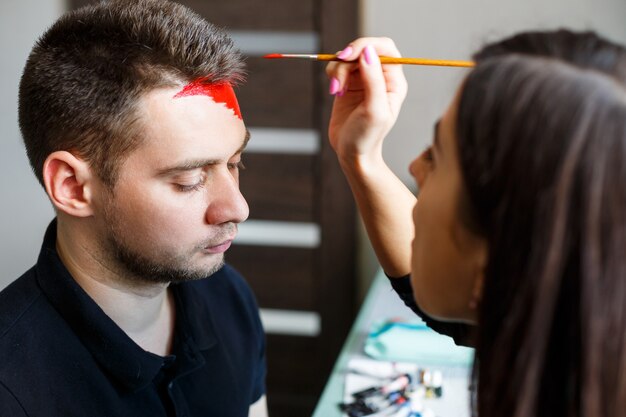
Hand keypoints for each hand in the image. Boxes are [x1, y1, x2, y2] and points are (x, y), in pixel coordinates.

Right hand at [326, 37, 407, 165]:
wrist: (352, 154)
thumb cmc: (367, 137)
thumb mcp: (374, 110)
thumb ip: (373, 80)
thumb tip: (368, 51)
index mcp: (394, 81)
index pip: (385, 48)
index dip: (366, 45)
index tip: (347, 56)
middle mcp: (380, 77)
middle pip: (364, 49)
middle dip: (347, 59)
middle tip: (337, 78)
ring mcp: (364, 80)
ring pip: (348, 58)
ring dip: (338, 70)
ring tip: (336, 91)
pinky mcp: (348, 84)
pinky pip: (338, 67)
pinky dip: (333, 75)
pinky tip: (335, 92)